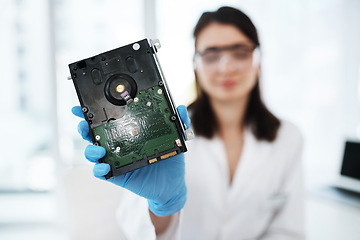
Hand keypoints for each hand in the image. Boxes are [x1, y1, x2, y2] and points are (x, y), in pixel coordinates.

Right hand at [72, 105, 190, 216]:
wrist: (172, 185)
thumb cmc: (170, 159)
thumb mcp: (176, 139)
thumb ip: (179, 122)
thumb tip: (180, 107)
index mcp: (128, 133)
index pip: (109, 120)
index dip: (95, 113)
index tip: (83, 106)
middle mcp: (118, 145)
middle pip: (95, 134)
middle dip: (84, 128)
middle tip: (83, 123)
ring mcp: (116, 160)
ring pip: (94, 153)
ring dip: (91, 149)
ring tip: (99, 149)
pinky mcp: (117, 175)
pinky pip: (102, 173)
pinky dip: (99, 169)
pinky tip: (105, 167)